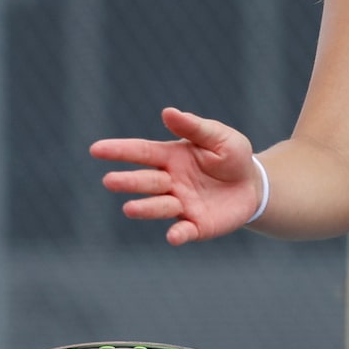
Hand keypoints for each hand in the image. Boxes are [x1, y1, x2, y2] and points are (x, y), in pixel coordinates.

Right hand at [91, 107, 262, 245]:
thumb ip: (194, 127)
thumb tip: (168, 112)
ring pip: (158, 207)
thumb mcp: (218, 136)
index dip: (118, 151)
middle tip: (109, 181)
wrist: (252, 185)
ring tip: (129, 208)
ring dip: (144, 208)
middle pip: (145, 181)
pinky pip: (183, 231)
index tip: (96, 149)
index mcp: (170, 157)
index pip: (140, 152)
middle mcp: (169, 182)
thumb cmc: (231, 155)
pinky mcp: (196, 226)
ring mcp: (180, 205)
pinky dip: (177, 235)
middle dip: (128, 181)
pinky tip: (173, 236)